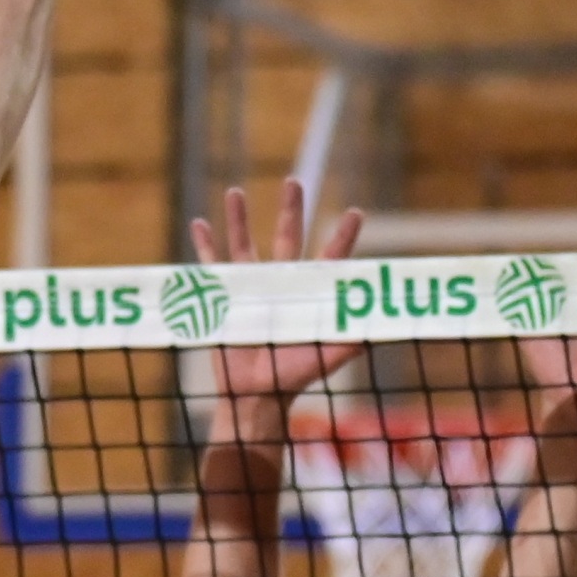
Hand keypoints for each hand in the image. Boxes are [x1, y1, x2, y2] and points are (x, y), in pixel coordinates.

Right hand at [192, 177, 367, 430]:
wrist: (255, 395)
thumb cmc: (292, 378)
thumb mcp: (325, 358)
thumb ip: (349, 341)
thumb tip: (378, 330)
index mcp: (308, 293)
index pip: (330, 258)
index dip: (343, 237)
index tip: (356, 213)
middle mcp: (281, 283)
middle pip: (287, 236)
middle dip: (290, 209)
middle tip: (294, 181)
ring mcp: (251, 288)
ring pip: (243, 243)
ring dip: (238, 218)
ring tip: (235, 190)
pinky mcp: (225, 298)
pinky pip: (211, 267)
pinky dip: (204, 247)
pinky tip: (198, 223)